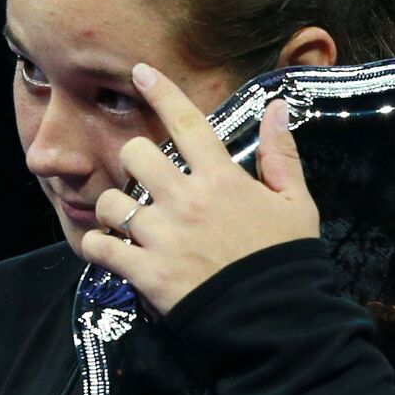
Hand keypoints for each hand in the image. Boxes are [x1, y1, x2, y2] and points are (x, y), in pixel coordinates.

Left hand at [80, 62, 319, 315]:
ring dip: (114, 209)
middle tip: (145, 180)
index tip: (140, 73)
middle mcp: (186, 199)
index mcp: (222, 179)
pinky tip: (108, 249)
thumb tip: (277, 106)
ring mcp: (162, 236)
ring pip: (112, 201)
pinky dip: (98, 246)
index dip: (161, 91)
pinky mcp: (145, 271)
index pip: (186, 122)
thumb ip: (282, 154)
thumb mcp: (296, 204)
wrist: (276, 321)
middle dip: (135, 161)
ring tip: (126, 223)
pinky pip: (100, 247)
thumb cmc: (287, 260)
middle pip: (135, 154)